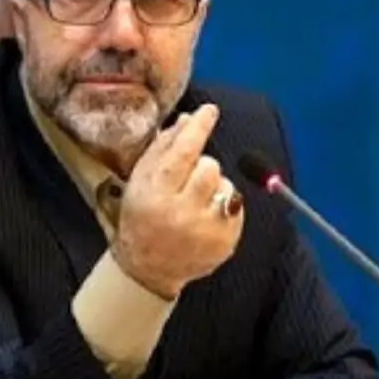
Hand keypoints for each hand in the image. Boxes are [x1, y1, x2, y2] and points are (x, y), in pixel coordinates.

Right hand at [113, 103, 244, 299]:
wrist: (149, 267)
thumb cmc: (142, 216)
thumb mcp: (140, 181)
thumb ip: (163, 147)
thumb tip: (188, 119)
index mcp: (155, 195)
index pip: (183, 152)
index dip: (199, 128)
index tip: (210, 111)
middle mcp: (181, 214)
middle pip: (210, 166)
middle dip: (203, 165)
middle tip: (189, 179)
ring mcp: (206, 231)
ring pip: (226, 185)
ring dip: (215, 186)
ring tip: (196, 202)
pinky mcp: (225, 243)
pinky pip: (237, 206)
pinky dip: (225, 205)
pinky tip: (205, 217)